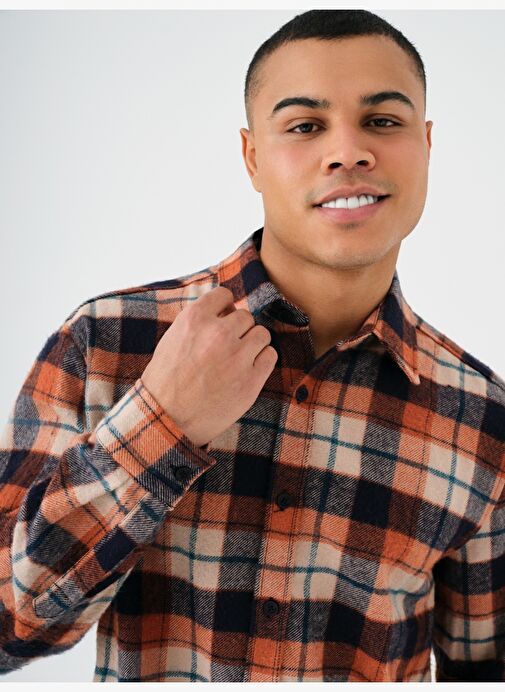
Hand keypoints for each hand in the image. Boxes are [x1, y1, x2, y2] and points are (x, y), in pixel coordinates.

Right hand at [141, 286, 277, 446]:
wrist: (166, 419)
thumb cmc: (166, 381)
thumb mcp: (173, 339)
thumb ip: (199, 322)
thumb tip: (226, 310)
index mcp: (194, 319)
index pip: (224, 295)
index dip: (226, 307)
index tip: (225, 318)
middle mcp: (218, 333)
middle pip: (246, 316)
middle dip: (239, 330)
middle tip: (228, 347)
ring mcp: (237, 357)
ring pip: (262, 334)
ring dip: (253, 344)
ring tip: (239, 359)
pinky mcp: (251, 380)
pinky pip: (270, 356)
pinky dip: (262, 361)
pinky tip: (248, 370)